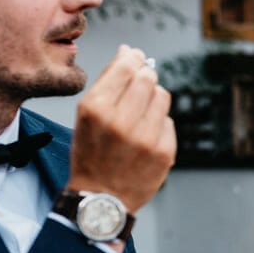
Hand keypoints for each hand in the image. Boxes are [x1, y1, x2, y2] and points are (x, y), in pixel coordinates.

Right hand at [67, 45, 175, 212]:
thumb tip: (129, 52)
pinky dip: (158, 123)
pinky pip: (168, 121)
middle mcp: (122, 122)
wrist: (101, 199)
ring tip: (140, 113)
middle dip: (144, 75)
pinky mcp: (165, 151)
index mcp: (96, 109)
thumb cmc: (91, 155)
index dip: (132, 57)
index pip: (125, 67)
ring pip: (162, 96)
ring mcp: (146, 138)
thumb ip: (107, 83)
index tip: (134, 56)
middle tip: (140, 81)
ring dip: (153, 98)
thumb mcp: (85, 116)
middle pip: (147, 77)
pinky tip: (145, 136)